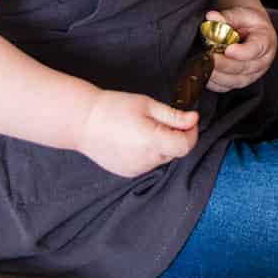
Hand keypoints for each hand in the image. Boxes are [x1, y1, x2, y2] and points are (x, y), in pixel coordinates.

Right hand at [77, 89, 198, 177]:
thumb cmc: (115, 108)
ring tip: (145, 127)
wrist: (83, 122)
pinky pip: (149, 163)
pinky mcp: (128, 173)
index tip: (188, 120)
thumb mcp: (148, 105)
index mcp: (152, 142)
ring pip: (163, 158)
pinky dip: (150, 152)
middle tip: (164, 119)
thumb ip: (174, 116)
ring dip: (163, 144)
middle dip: (177, 136)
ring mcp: (136, 169)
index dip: (192, 132)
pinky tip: (136, 139)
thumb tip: (194, 119)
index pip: (186, 146)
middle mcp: (145, 160)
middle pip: (175, 152)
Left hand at [205, 5, 277, 91]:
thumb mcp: (241, 14)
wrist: (249, 30)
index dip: (242, 52)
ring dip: (217, 75)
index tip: (228, 50)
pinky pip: (227, 87)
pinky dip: (214, 83)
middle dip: (224, 64)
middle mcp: (262, 61)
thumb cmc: (247, 22)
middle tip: (209, 56)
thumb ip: (226, 17)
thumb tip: (211, 17)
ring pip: (235, 81)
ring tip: (204, 65)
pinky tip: (205, 74)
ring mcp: (252, 74)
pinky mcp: (240, 81)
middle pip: (243, 68)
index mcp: (265, 42)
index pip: (255, 50)